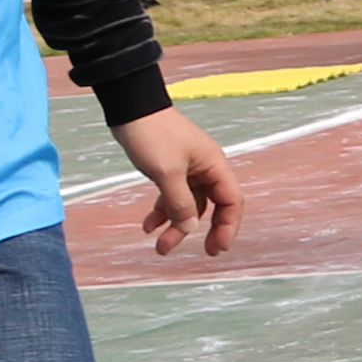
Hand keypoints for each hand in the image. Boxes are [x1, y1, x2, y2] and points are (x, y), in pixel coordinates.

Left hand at [110, 109, 245, 259]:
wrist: (130, 108)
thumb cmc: (152, 134)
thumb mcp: (167, 172)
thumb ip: (181, 203)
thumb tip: (191, 228)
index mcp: (214, 166)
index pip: (232, 202)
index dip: (228, 226)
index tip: (216, 247)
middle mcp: (205, 169)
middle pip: (213, 207)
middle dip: (205, 231)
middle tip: (202, 253)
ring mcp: (188, 170)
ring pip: (189, 206)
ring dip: (176, 226)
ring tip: (160, 246)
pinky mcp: (170, 170)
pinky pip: (172, 198)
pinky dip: (162, 212)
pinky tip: (147, 226)